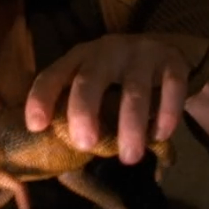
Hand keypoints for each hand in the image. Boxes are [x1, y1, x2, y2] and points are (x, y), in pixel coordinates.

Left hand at [24, 33, 202, 164]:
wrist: (169, 51)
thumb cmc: (120, 79)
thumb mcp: (96, 86)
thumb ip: (81, 110)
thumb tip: (64, 154)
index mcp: (79, 58)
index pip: (53, 76)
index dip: (41, 98)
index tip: (36, 126)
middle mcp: (107, 51)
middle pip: (90, 79)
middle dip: (84, 112)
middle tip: (85, 144)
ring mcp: (141, 53)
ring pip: (134, 90)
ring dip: (130, 126)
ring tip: (129, 157)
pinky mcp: (173, 61)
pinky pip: (171, 87)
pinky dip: (166, 114)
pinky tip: (160, 136)